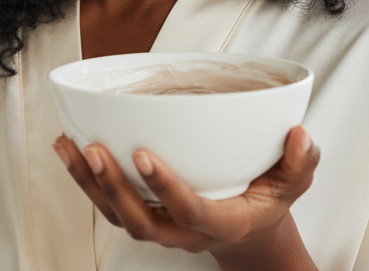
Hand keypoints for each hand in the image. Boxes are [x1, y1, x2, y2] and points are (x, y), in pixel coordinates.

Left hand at [53, 126, 320, 270]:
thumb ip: (301, 162)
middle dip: (113, 187)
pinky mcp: (144, 212)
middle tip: (94, 149)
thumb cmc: (267, 201)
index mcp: (221, 222)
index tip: (144, 154)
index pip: (190, 210)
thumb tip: (300, 136)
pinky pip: (108, 203)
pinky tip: (68, 149)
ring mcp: (161, 225)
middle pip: (140, 221)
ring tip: (68, 147)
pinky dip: (84, 178)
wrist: (250, 232)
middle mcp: (184, 231)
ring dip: (88, 183)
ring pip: (117, 214)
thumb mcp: (294, 185)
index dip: (166, 187)